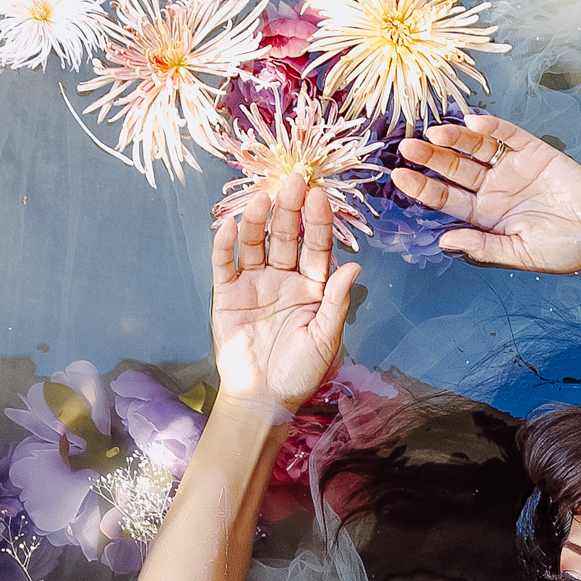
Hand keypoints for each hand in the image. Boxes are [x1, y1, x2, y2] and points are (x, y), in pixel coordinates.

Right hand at [210, 175, 362, 411]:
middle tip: (293, 181)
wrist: (263, 399)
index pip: (317, 247)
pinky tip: (231, 225)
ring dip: (258, 220)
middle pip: (286, 237)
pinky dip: (225, 244)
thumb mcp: (326, 339)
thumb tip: (356, 265)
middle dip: (290, 210)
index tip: (319, 195)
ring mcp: (254, 284)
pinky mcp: (227, 294)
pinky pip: (225, 263)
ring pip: (255, 243)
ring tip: (263, 199)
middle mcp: (283, 279)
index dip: (318, 222)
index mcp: (312, 289)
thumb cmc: (299, 373)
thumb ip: (337, 301)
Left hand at [393, 117, 580, 274]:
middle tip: (407, 148)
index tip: (401, 178)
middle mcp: (494, 189)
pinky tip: (474, 120)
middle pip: (454, 170)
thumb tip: (445, 240)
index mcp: (486, 217)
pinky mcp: (533, 150)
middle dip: (430, 159)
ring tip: (434, 132)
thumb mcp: (521, 255)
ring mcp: (512, 167)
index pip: (446, 199)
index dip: (423, 188)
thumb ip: (484, 247)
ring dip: (455, 138)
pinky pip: (507, 134)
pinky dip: (492, 125)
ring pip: (475, 148)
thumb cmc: (565, 251)